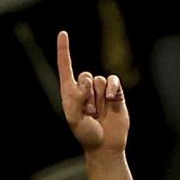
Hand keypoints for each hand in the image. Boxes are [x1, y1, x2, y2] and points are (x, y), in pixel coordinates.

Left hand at [57, 31, 127, 152]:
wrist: (106, 145)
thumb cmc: (86, 134)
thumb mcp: (74, 119)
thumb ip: (75, 99)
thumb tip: (86, 81)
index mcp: (70, 94)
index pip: (66, 67)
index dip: (65, 50)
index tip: (63, 34)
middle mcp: (84, 89)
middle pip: (85, 75)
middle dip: (86, 93)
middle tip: (89, 112)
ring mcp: (100, 91)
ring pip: (99, 79)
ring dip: (99, 96)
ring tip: (99, 112)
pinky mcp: (115, 93)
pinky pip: (113, 80)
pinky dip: (112, 89)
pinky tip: (111, 100)